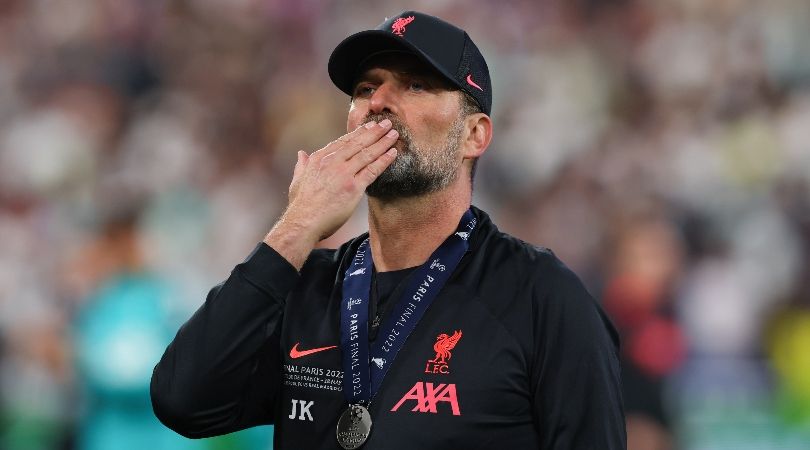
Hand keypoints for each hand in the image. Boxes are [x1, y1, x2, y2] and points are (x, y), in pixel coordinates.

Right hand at [264, 119, 398, 268]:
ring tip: (394, 134)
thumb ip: (302, 165)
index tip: (369, 126)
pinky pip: (373, 170)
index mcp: (319, 158)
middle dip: (375, 132)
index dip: (358, 132)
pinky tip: (393, 153)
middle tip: (387, 124)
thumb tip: (301, 154)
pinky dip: (384, 160)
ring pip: (367, 154)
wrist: (303, 221)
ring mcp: (344, 174)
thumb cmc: (301, 205)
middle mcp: (332, 162)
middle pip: (358, 143)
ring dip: (383, 142)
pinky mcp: (354, 187)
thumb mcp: (297, 180)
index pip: (343, 141)